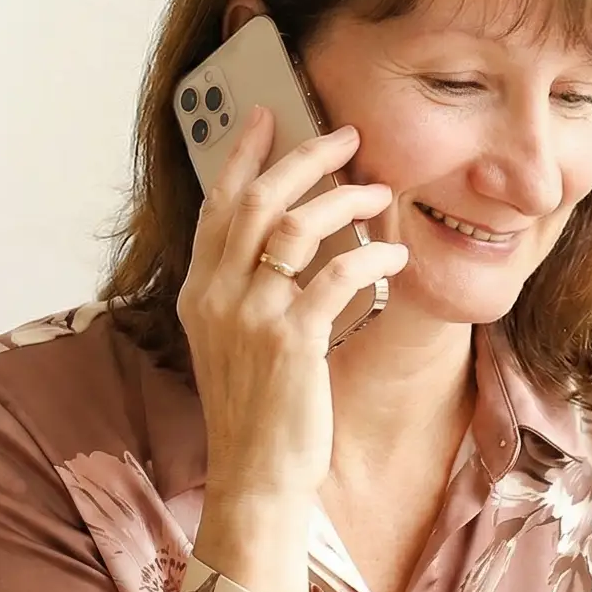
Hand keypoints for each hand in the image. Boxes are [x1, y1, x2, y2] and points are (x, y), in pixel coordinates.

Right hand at [176, 105, 409, 591]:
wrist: (256, 476)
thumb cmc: (256, 409)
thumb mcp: (233, 340)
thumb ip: (246, 287)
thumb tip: (288, 230)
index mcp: (198, 292)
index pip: (216, 204)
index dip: (242, 154)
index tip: (267, 115)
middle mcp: (215, 298)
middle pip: (255, 200)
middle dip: (302, 158)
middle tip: (344, 137)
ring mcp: (250, 318)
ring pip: (293, 227)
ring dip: (343, 200)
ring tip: (378, 192)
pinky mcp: (292, 343)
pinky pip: (336, 277)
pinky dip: (370, 255)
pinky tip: (394, 252)